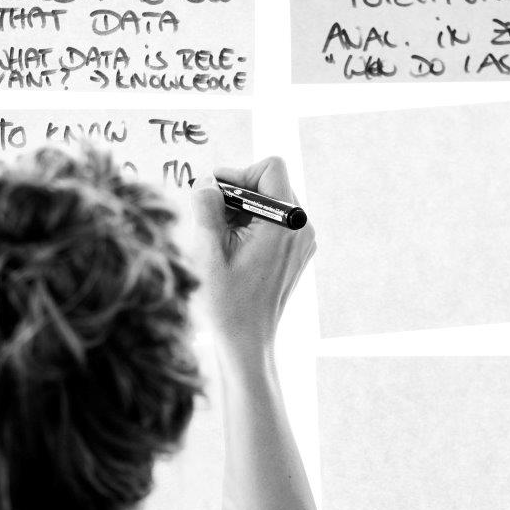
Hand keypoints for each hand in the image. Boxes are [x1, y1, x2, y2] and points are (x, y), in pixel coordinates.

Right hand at [191, 157, 316, 370]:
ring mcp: (303, 240)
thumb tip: (206, 181)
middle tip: (211, 218)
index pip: (270, 168)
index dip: (239, 174)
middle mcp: (302, 227)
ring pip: (270, 201)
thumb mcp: (209, 250)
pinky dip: (252, 224)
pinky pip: (274, 221)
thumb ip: (207, 207)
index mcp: (286, 223)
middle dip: (237, 193)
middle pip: (270, 183)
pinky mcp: (297, 251)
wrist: (248, 341)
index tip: (216, 195)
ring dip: (242, 210)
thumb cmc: (228, 302)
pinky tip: (233, 248)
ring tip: (221, 238)